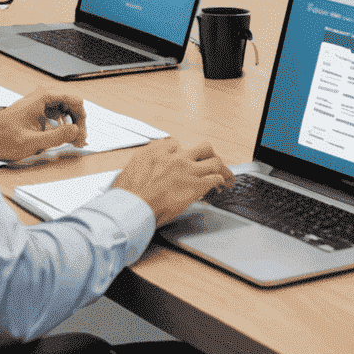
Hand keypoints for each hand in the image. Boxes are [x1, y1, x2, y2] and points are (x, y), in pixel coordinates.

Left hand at [0, 92, 85, 162]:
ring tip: (71, 140)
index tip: (81, 135)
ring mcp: (39, 102)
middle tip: (78, 140)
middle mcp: (42, 96)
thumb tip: (76, 131)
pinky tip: (59, 136)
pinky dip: (62, 124)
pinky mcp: (36, 110)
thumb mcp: (32, 142)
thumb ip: (56, 137)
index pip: (75, 101)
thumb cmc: (2, 137)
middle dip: (78, 122)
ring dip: (71, 123)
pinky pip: (56, 113)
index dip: (82, 119)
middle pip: (72, 104)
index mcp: (43, 97)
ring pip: (65, 108)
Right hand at [113, 138, 233, 225]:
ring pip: (214, 160)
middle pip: (202, 148)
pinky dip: (221, 182)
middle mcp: (175, 157)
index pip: (177, 145)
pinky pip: (215, 178)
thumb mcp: (128, 171)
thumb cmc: (126, 196)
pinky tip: (221, 187)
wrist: (131, 208)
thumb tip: (141, 172)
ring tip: (226, 176)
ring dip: (222, 169)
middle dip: (209, 156)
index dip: (183, 155)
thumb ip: (141, 167)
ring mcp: (187, 170)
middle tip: (212, 164)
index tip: (185, 163)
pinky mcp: (195, 185)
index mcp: (157, 151)